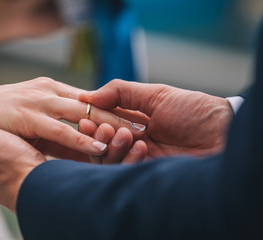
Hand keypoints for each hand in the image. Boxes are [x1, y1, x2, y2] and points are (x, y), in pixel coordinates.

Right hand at [0, 77, 143, 155]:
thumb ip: (56, 121)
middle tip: (146, 126)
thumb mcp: (33, 113)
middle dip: (121, 115)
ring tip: (132, 135)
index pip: (92, 99)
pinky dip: (79, 140)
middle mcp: (50, 92)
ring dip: (107, 125)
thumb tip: (79, 136)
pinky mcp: (26, 116)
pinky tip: (97, 148)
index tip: (137, 119)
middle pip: (94, 104)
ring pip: (82, 114)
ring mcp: (39, 102)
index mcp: (54, 89)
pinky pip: (59, 130)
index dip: (116, 109)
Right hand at [80, 79, 233, 157]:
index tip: (83, 117)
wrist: (223, 133)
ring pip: (110, 158)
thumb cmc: (194, 111)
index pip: (104, 122)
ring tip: (122, 135)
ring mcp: (140, 157)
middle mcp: (133, 139)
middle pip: (103, 142)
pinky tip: (141, 147)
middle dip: (98, 135)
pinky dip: (127, 159)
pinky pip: (125, 171)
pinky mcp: (147, 173)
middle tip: (101, 129)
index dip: (92, 121)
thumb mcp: (156, 94)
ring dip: (111, 147)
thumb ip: (121, 92)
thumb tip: (87, 95)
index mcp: (133, 119)